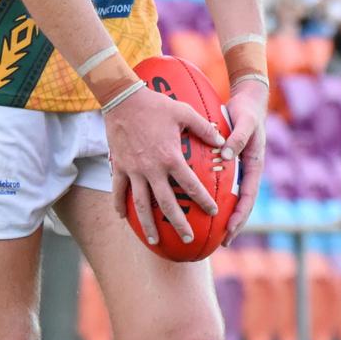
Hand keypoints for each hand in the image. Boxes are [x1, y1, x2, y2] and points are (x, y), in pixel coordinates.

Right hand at [104, 85, 225, 245]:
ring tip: (154, 240)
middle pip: (166, 203)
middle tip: (188, 238)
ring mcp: (134, 170)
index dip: (203, 200)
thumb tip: (222, 141)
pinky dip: (120, 205)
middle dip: (178, 223)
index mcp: (171, 157)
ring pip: (141, 204)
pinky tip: (123, 218)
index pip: (191, 185)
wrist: (123, 99)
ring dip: (148, 224)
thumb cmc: (156, 104)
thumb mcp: (184, 112)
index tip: (213, 212)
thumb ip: (204, 128)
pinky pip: (118, 190)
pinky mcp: (120, 166)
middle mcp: (152, 169)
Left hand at [220, 78, 267, 245]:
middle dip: (233, 224)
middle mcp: (247, 171)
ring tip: (210, 232)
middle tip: (221, 242)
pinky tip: (199, 202)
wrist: (249, 101)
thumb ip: (237, 138)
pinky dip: (214, 194)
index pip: (248, 197)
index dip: (240, 215)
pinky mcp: (230, 163)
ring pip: (232, 196)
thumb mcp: (244, 123)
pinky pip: (222, 182)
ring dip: (224, 214)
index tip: (230, 230)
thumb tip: (226, 155)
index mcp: (254, 166)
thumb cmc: (247, 112)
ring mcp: (239, 169)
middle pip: (241, 203)